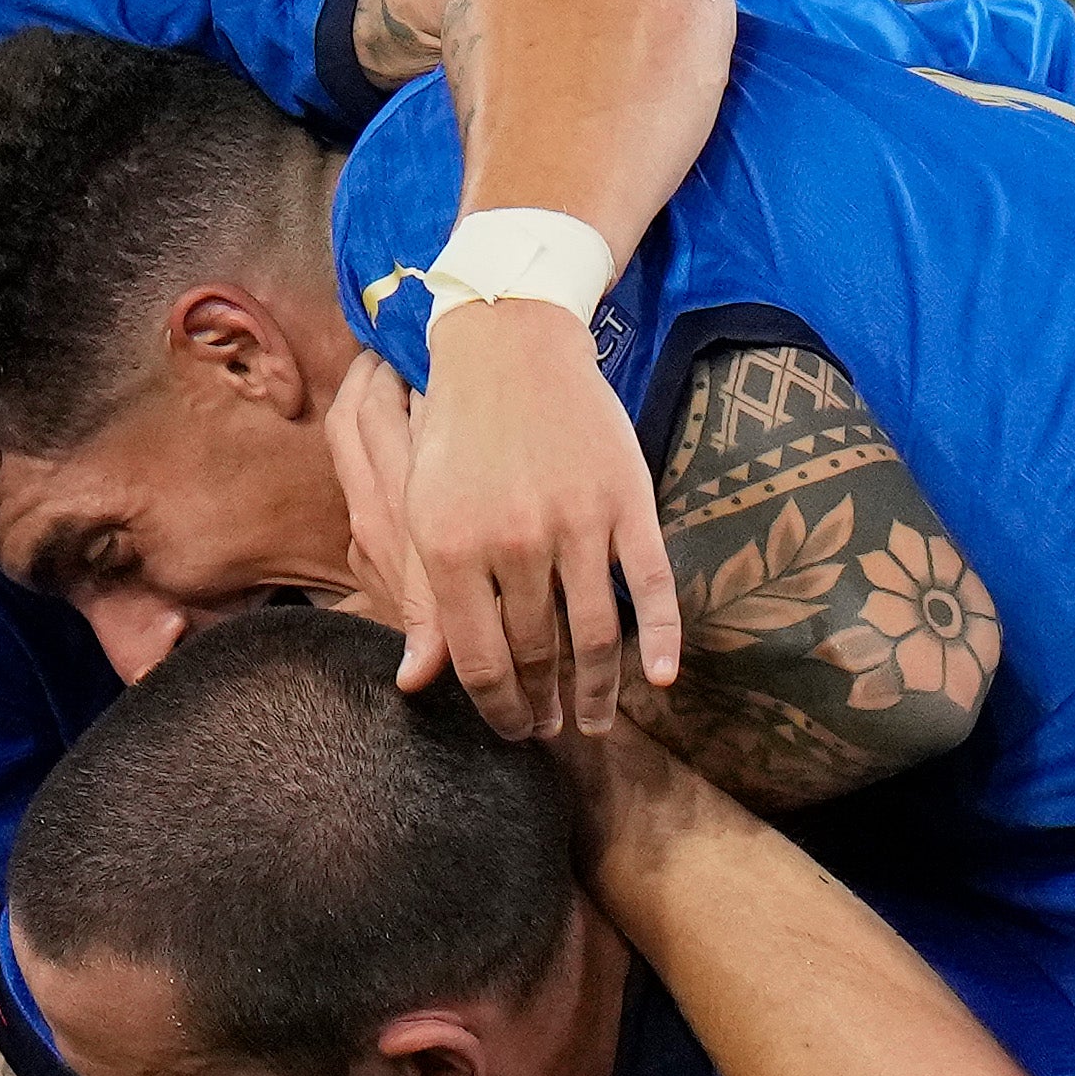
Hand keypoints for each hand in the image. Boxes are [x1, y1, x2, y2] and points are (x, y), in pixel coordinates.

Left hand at [380, 300, 674, 739]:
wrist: (510, 345)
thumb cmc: (457, 434)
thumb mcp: (420, 509)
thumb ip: (424, 599)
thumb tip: (413, 684)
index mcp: (450, 546)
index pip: (478, 660)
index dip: (498, 708)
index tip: (511, 730)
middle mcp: (512, 541)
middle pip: (536, 653)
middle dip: (542, 703)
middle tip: (549, 729)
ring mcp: (576, 522)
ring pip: (594, 635)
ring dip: (597, 691)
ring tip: (593, 722)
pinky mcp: (627, 501)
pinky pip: (651, 586)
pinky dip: (660, 638)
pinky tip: (661, 679)